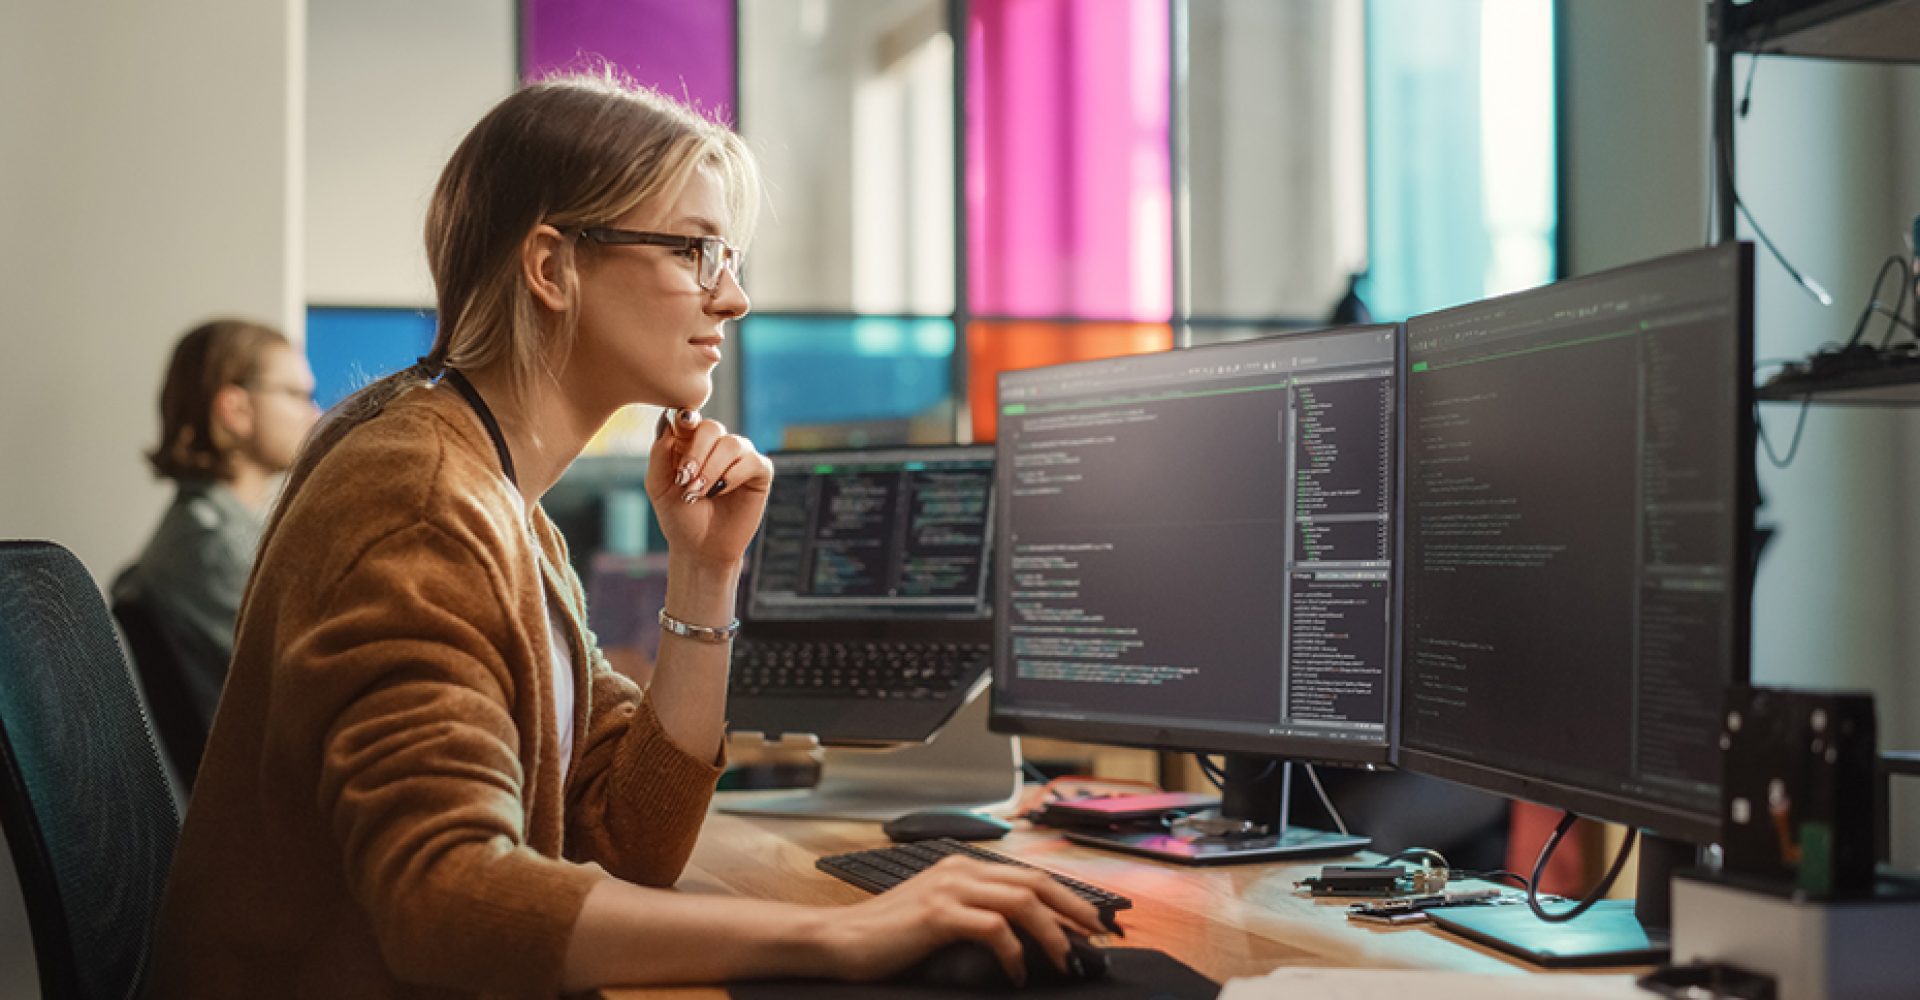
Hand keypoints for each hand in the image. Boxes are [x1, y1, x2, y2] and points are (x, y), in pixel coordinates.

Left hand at [646, 408, 772, 566]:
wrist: (699, 548)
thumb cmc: (679, 516)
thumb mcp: (658, 485)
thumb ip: (659, 454)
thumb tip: (670, 423)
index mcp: (690, 442)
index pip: (689, 418)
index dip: (685, 420)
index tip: (680, 426)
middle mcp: (716, 445)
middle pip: (712, 427)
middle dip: (697, 453)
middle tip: (685, 479)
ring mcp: (739, 457)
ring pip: (732, 444)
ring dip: (712, 469)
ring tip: (698, 493)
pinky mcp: (759, 472)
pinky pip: (751, 461)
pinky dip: (733, 476)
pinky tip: (720, 492)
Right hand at [818, 857, 1106, 984]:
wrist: (838, 941)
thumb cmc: (887, 937)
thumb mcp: (938, 916)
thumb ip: (976, 915)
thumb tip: (1025, 938)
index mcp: (962, 867)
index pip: (1028, 875)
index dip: (1066, 897)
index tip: (1091, 923)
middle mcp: (960, 870)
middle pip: (1036, 881)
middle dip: (1074, 908)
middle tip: (1098, 936)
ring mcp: (949, 888)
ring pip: (1022, 901)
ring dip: (1052, 933)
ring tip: (1066, 959)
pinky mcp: (938, 914)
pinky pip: (994, 928)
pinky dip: (1014, 952)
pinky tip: (1017, 973)